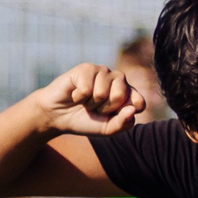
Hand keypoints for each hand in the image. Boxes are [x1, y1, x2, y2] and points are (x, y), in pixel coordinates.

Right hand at [31, 64, 145, 136]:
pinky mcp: (87, 68)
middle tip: (94, 108)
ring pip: (102, 92)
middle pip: (119, 96)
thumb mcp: (107, 129)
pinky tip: (75, 94)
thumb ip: (123, 123)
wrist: (58, 116)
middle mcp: (118, 80)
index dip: (123, 113)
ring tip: (84, 101)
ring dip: (90, 103)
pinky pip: (87, 88)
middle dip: (104, 108)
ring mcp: (103, 72)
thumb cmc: (85, 121)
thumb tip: (132, 109)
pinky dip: (79, 97)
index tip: (110, 116)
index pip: (139, 102)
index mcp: (128, 93)